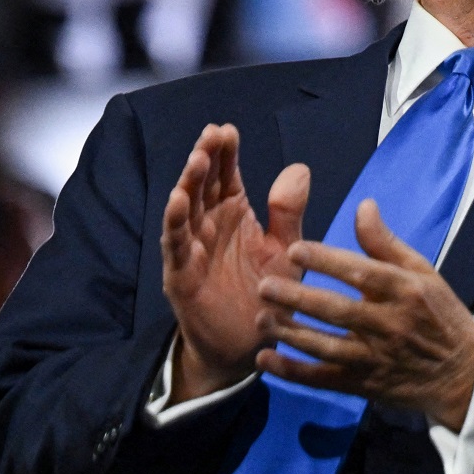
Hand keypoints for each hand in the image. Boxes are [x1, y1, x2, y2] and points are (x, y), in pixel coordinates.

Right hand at [161, 124, 309, 400]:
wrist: (252, 344)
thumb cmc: (268, 293)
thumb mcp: (286, 249)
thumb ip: (289, 212)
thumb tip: (299, 168)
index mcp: (235, 215)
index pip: (228, 176)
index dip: (227, 153)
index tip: (228, 129)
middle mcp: (210, 226)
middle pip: (204, 186)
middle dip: (206, 159)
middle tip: (212, 134)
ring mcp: (193, 250)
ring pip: (186, 211)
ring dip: (188, 184)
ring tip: (196, 159)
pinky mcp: (181, 276)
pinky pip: (176, 246)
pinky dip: (175, 224)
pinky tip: (178, 202)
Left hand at [255, 201, 473, 431]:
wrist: (460, 373)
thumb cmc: (438, 313)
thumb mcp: (422, 273)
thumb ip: (386, 243)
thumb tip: (362, 206)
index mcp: (405, 292)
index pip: (363, 274)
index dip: (327, 261)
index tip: (295, 248)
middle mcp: (389, 325)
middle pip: (338, 311)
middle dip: (299, 298)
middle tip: (264, 285)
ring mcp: (374, 358)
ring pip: (326, 347)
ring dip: (291, 334)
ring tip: (261, 318)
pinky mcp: (363, 385)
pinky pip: (323, 380)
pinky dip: (292, 372)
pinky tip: (265, 359)